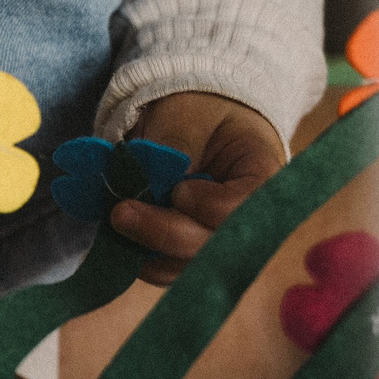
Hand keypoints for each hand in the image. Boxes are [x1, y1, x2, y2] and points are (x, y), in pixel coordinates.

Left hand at [107, 92, 283, 286]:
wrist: (194, 120)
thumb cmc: (200, 110)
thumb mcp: (189, 113)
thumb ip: (176, 142)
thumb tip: (154, 178)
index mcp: (262, 178)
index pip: (243, 210)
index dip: (209, 208)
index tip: (179, 190)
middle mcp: (246, 219)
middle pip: (213, 246)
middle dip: (165, 234)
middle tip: (121, 213)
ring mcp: (216, 240)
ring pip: (187, 267)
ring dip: (147, 250)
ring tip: (116, 220)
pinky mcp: (188, 251)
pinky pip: (167, 268)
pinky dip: (141, 257)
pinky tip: (119, 234)